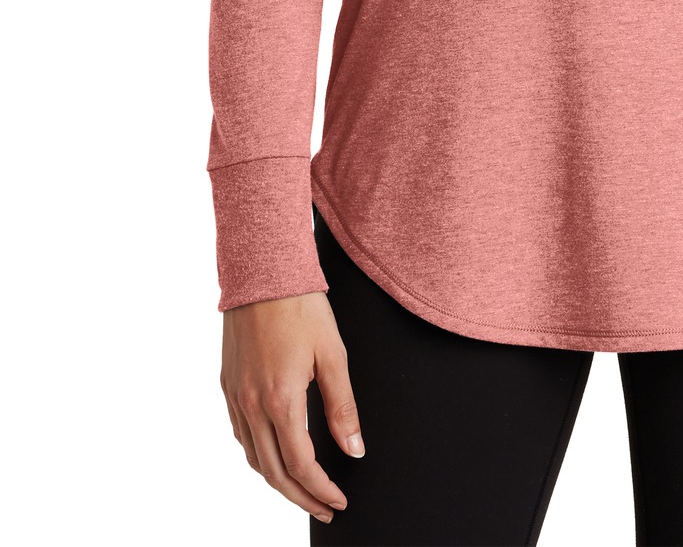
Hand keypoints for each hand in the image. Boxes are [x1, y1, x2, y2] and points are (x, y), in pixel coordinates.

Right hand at [220, 290, 365, 523]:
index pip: (301, 465)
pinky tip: (275, 455)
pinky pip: (241, 436)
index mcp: (280, 400)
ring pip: (254, 458)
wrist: (263, 272)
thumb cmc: (301, 307)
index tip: (339, 500)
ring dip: (279, 482)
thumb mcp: (333, 354)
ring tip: (304, 490)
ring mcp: (236, 397)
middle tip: (325, 508)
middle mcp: (252, 405)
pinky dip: (259, 456)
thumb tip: (355, 450)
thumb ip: (343, 407)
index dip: (321, 489)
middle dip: (301, 497)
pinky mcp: (228, 386)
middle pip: (274, 473)